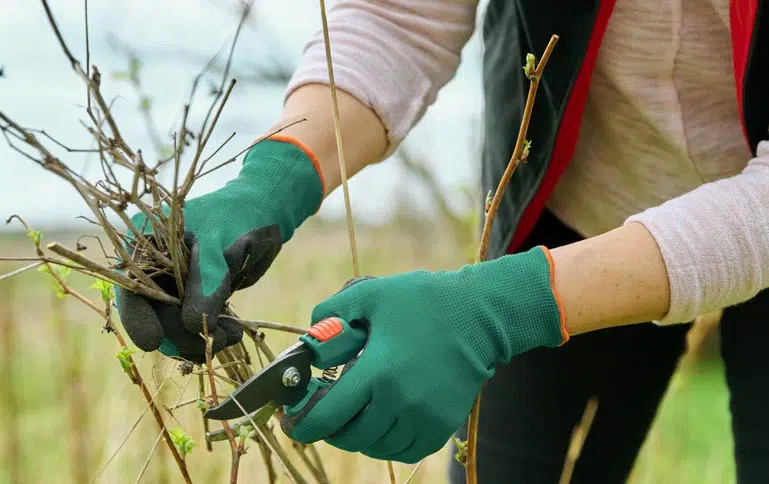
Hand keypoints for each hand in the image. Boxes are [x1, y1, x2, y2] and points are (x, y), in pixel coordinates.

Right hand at [115, 136, 323, 362]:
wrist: (266, 213)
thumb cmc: (238, 218)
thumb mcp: (219, 249)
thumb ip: (205, 285)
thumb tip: (192, 326)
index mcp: (145, 243)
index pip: (130, 286)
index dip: (137, 316)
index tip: (153, 340)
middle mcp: (153, 267)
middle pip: (152, 313)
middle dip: (180, 333)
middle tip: (215, 340)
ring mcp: (173, 284)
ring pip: (174, 326)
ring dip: (199, 338)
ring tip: (232, 335)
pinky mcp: (194, 297)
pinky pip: (194, 325)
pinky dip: (210, 334)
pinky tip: (232, 333)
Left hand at [280, 246, 568, 462]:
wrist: (479, 316)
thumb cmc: (423, 301)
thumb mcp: (372, 294)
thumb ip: (332, 314)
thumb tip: (310, 344)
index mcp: (379, 371)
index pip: (328, 417)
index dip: (303, 425)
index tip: (292, 423)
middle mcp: (401, 403)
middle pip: (351, 437)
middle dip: (329, 429)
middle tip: (322, 414)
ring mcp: (425, 418)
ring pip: (377, 447)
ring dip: (358, 437)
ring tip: (352, 416)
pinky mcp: (442, 425)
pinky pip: (405, 451)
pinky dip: (386, 444)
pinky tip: (381, 424)